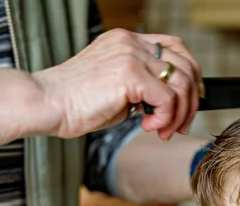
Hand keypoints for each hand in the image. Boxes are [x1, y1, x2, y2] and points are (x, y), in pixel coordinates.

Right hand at [32, 29, 200, 140]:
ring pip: (181, 84)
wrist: (47, 103)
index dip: (192, 76)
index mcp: (129, 41)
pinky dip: (165, 118)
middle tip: (180, 125)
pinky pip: (168, 99)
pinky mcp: (130, 74)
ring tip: (163, 130)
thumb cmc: (78, 101)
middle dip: (191, 101)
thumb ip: (146, 86)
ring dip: (179, 114)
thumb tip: (175, 103)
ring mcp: (131, 56)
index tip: (191, 102)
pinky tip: (147, 126)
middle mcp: (132, 43)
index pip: (177, 49)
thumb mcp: (119, 87)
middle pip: (186, 66)